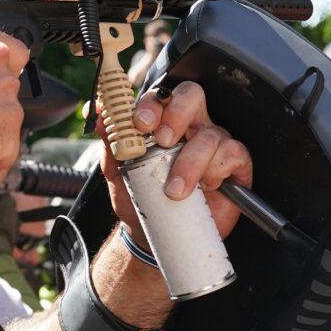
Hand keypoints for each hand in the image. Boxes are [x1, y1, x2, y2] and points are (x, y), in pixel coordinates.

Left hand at [97, 81, 251, 238]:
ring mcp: (214, 143)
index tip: (140, 123)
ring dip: (191, 161)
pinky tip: (205, 187)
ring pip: (210, 134)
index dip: (152, 104)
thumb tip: (96, 113)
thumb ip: (111, 141)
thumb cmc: (141, 199)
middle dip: (177, 114)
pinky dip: (217, 169)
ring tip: (174, 190)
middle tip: (163, 141)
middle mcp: (190, 125)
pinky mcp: (235, 164)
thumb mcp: (118, 171)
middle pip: (192, 95)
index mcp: (162, 121)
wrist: (157, 235)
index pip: (161, 96)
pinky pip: (233, 153)